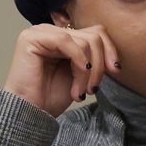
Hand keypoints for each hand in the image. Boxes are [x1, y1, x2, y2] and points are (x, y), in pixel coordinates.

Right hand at [2, 23, 119, 116]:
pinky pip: (66, 41)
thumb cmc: (50, 97)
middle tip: (92, 89)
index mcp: (63, 38)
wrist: (30, 114)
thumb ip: (93, 58)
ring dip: (88, 72)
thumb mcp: (81, 74)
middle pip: (93, 36)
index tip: (115, 71)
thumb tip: (112, 54)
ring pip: (84, 41)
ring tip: (79, 92)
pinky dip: (78, 63)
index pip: (96, 32)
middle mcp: (51, 31)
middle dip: (99, 66)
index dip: (109, 50)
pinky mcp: (31, 38)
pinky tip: (75, 85)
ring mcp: (40, 32)